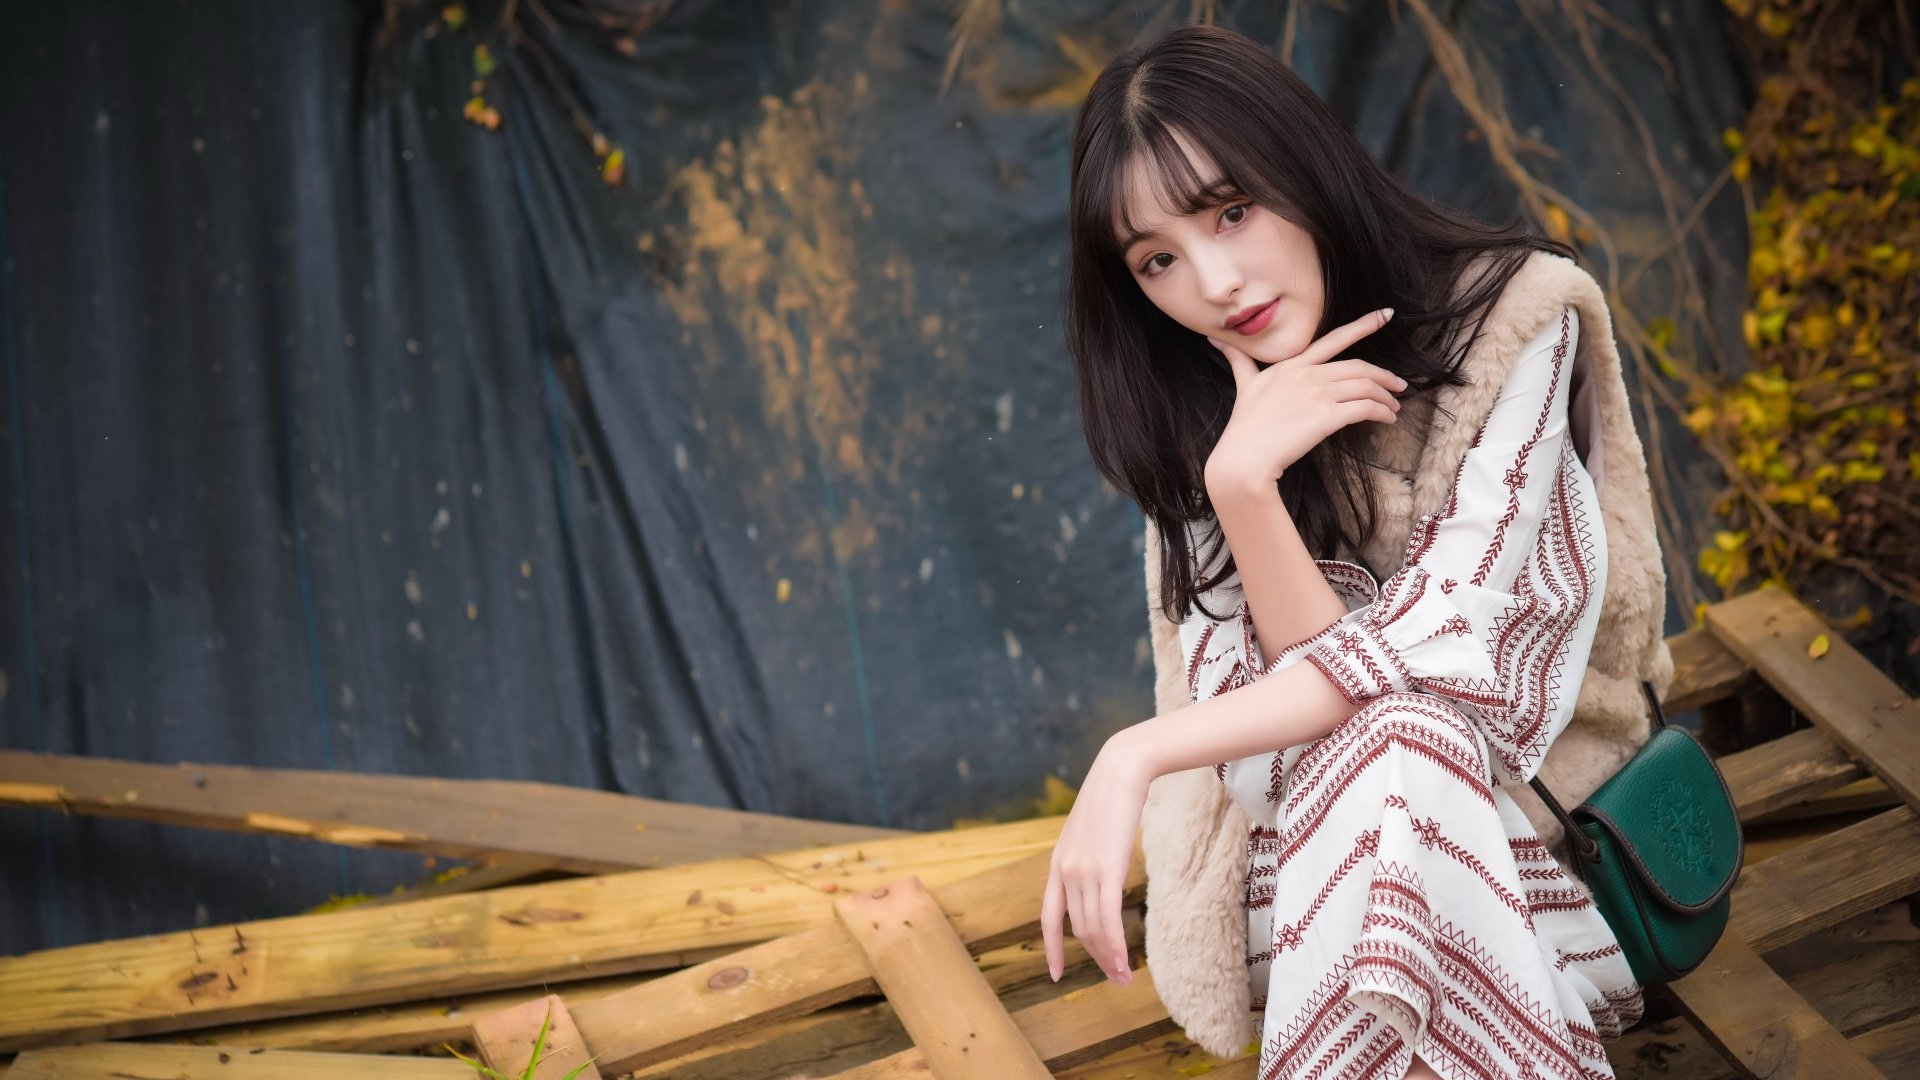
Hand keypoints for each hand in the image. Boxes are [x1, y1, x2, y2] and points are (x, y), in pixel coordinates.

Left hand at [1040, 733, 1150, 986]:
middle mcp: (1065, 871)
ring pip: (1093, 928)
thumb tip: (1101, 872)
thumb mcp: (1090, 831)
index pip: (1048, 917)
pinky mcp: (1107, 869)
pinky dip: (1116, 945)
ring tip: (1123, 977)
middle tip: (1114, 978)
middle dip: (1095, 958)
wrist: (1120, 771)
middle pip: (1077, 929)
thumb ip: (1089, 855)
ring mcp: (1084, 870)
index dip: (1051, 948)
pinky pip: (1108, 917)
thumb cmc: (1110, 798)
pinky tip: (1124, 962)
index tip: (1054, 974)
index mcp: (1057, 864)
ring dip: (1109, 957)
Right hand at [1202, 308, 1405, 491]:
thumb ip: (1238, 361)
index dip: (1364, 325)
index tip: (1386, 315)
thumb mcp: (1243, 386)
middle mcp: (1307, 373)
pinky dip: (1381, 411)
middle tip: (1400, 385)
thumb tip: (1216, 341)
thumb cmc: (1244, 426)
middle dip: (1385, 375)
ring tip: (1394, 407)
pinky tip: (1387, 418)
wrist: (1244, 458)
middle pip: (1359, 367)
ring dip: (1386, 396)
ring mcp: (1317, 394)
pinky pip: (1365, 408)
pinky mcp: (1326, 417)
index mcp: (1292, 364)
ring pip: (1366, 386)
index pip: (1334, 339)